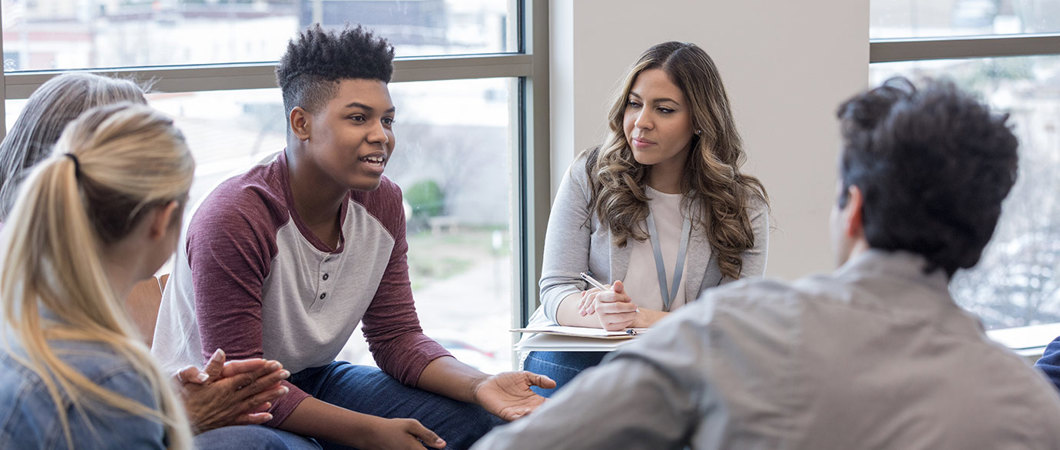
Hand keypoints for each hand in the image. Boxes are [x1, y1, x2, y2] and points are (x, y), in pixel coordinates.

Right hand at [175, 349, 290, 432]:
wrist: (180, 423)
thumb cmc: (184, 399)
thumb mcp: (193, 380)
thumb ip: (211, 367)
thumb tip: (221, 351)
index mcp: (224, 387)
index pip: (248, 376)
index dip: (262, 369)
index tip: (275, 363)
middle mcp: (231, 399)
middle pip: (255, 387)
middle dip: (272, 380)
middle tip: (287, 373)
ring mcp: (231, 411)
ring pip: (255, 402)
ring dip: (270, 396)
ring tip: (285, 390)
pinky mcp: (228, 422)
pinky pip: (246, 420)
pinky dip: (258, 417)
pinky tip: (270, 414)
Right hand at [362, 417, 445, 449]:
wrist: (372, 435)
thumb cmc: (393, 427)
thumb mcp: (412, 426)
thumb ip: (429, 436)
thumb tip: (444, 445)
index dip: (436, 448)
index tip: (437, 446)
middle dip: (424, 447)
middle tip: (418, 439)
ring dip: (419, 447)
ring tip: (411, 440)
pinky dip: (413, 448)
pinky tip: (407, 442)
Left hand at [472, 371, 555, 420]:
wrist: (487, 383)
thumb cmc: (505, 380)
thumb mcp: (525, 376)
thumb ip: (539, 379)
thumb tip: (554, 383)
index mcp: (533, 399)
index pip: (546, 404)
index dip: (554, 404)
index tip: (562, 404)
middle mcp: (527, 407)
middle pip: (539, 412)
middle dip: (546, 413)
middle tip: (554, 412)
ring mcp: (517, 412)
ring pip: (529, 417)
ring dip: (534, 416)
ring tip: (540, 412)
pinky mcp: (506, 414)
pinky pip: (515, 418)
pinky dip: (521, 417)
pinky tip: (526, 412)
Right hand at [579, 280, 636, 330]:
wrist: (615, 313)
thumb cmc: (616, 301)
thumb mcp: (618, 293)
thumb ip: (618, 288)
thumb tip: (618, 283)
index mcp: (599, 297)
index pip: (614, 296)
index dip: (624, 297)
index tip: (629, 298)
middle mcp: (598, 308)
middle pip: (617, 307)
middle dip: (629, 307)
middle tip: (635, 306)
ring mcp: (602, 318)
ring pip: (621, 317)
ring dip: (631, 314)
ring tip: (634, 313)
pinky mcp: (607, 327)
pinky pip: (621, 325)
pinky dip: (628, 321)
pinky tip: (630, 318)